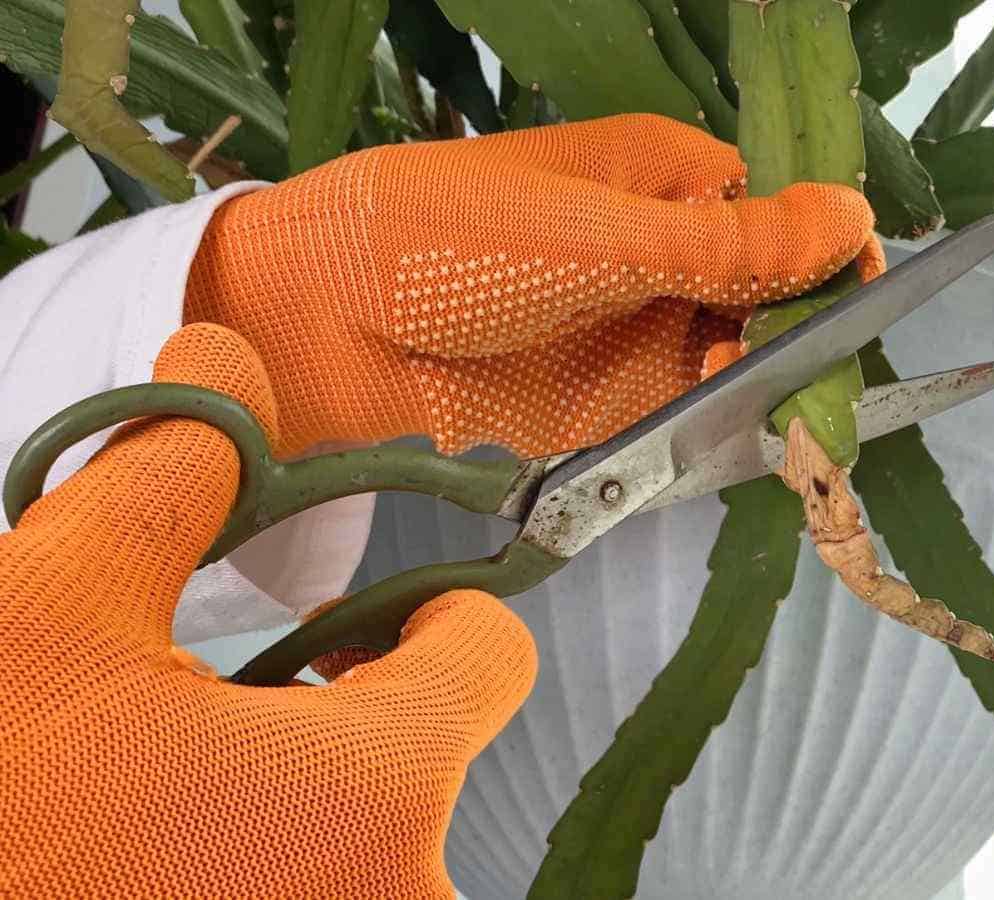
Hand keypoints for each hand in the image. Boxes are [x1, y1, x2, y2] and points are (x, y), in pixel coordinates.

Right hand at [0, 324, 534, 895]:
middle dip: (345, 718)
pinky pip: (332, 898)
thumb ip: (165, 478)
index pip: (493, 658)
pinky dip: (275, 868)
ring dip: (299, 804)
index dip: (431, 613)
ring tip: (177, 795)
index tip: (349, 623)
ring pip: (373, 842)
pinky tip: (167, 859)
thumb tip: (223, 366)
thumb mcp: (44, 612)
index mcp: (379, 790)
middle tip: (228, 711)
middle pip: (428, 757)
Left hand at [185, 113, 882, 457]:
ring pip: (748, 366)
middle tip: (812, 390)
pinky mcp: (614, 405)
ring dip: (770, 396)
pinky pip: (696, 420)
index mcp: (669, 180)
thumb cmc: (439, 243)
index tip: (860, 316)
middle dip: (808, 344)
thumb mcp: (598, 238)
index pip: (789, 218)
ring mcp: (642, 333)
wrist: (311, 328)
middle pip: (780, 301)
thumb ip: (730, 245)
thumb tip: (856, 215)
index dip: (834, 264)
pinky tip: (734, 446)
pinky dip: (724, 436)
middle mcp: (667, 254)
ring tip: (771, 422)